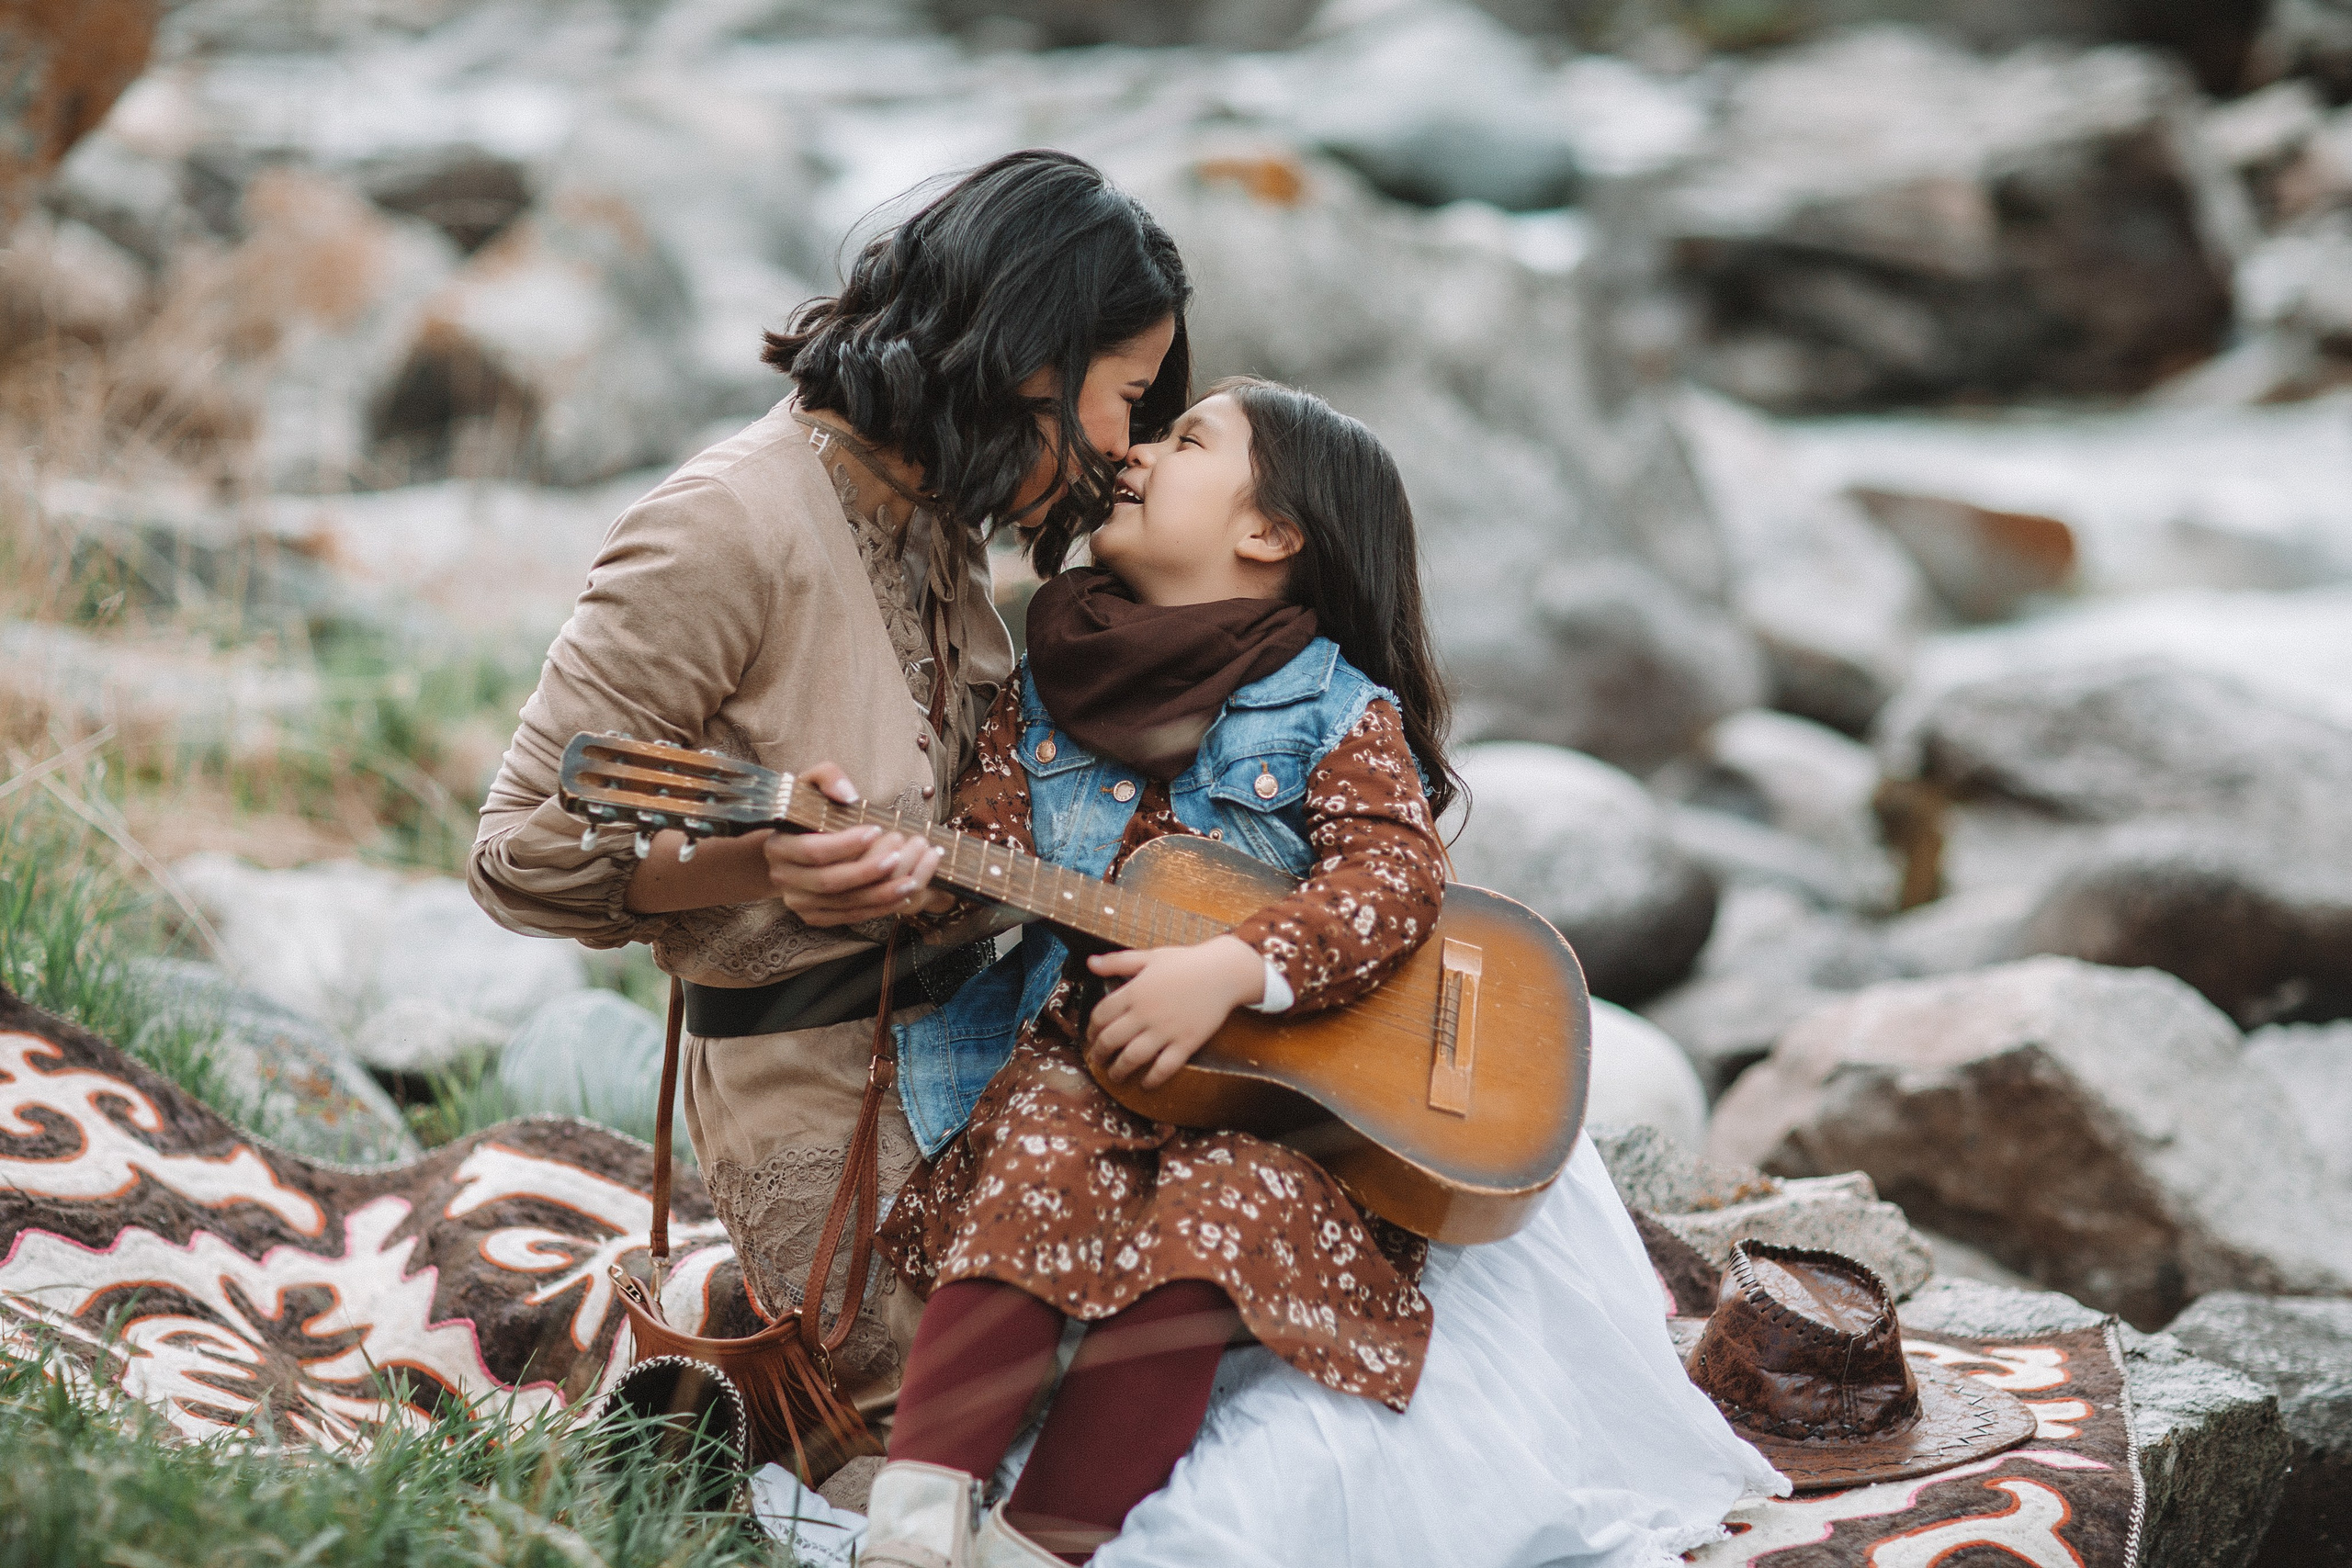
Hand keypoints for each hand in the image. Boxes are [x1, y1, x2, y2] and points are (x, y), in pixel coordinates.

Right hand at [764, 762, 951, 925]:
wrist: (792, 844)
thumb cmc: (807, 811)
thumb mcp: (811, 784)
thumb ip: (827, 777)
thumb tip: (847, 794)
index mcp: (778, 847)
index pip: (813, 850)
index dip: (846, 843)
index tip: (876, 829)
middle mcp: (784, 878)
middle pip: (829, 882)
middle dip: (867, 871)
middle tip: (898, 856)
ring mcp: (798, 902)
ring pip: (843, 904)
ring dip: (880, 894)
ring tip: (910, 881)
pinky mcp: (815, 916)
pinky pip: (850, 917)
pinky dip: (878, 909)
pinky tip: (902, 896)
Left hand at [1085, 935, 1265, 1088]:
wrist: (1223, 972)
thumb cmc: (1186, 962)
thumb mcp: (1149, 956)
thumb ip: (1117, 961)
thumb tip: (1090, 963)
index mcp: (1134, 991)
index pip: (1101, 1015)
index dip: (1091, 1028)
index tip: (1091, 1035)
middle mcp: (1146, 1013)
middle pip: (1111, 1039)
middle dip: (1099, 1054)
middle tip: (1097, 1060)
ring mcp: (1166, 1030)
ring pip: (1133, 1057)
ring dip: (1119, 1070)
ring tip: (1115, 1075)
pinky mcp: (1186, 1042)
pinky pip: (1164, 1067)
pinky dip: (1152, 1079)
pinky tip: (1146, 1083)